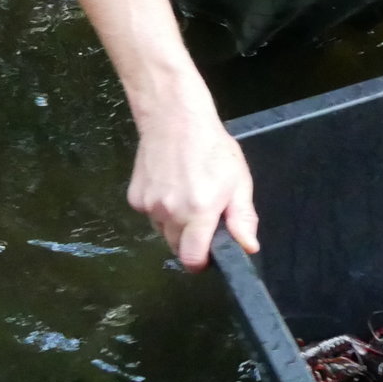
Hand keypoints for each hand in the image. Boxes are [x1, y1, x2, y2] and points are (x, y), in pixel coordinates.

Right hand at [126, 97, 260, 270]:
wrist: (174, 119)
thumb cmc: (212, 148)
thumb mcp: (238, 180)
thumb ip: (242, 217)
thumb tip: (248, 247)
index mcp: (199, 212)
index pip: (192, 259)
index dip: (201, 262)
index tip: (209, 254)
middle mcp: (170, 213)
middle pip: (177, 248)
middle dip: (190, 241)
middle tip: (202, 216)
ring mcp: (149, 206)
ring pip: (163, 231)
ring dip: (175, 224)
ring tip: (186, 195)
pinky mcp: (134, 198)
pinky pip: (150, 216)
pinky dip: (160, 209)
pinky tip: (170, 186)